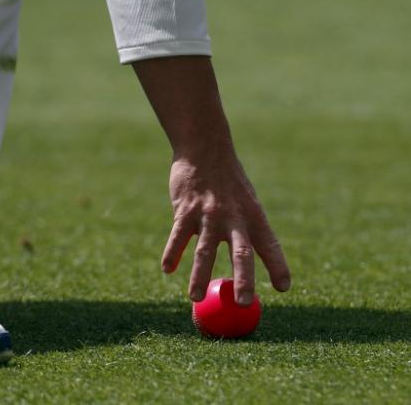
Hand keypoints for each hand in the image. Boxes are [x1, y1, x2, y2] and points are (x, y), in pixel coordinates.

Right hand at [161, 152, 291, 304]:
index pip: (269, 245)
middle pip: (241, 252)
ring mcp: (208, 214)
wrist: (204, 148)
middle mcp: (233, 217)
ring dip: (199, 275)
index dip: (278, 266)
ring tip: (195, 298)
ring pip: (204, 250)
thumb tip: (244, 267)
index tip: (283, 288)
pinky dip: (172, 253)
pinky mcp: (185, 209)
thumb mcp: (244, 201)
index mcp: (253, 215)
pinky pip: (178, 236)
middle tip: (243, 303)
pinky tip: (167, 269)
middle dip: (243, 279)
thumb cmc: (227, 180)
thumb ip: (244, 229)